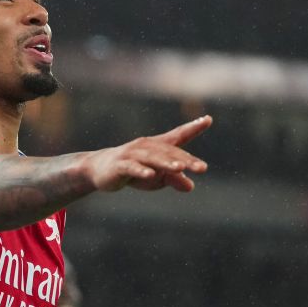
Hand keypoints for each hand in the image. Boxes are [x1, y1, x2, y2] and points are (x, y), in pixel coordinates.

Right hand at [84, 116, 211, 192]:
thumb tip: (191, 186)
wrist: (99, 171)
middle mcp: (146, 146)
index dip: (193, 127)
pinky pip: (131, 168)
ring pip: (152, 158)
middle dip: (186, 160)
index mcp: (158, 146)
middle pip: (169, 152)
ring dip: (166, 163)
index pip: (178, 136)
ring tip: (180, 168)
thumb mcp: (156, 177)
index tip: (207, 120)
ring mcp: (132, 154)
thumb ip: (173, 179)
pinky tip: (150, 175)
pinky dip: (140, 171)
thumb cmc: (133, 171)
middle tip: (202, 168)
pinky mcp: (119, 165)